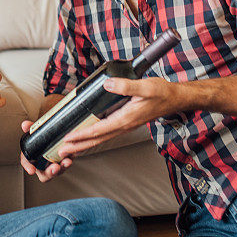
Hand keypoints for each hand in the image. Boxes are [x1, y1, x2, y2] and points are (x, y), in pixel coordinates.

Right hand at [19, 120, 71, 181]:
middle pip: (44, 174)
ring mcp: (53, 166)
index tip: (31, 170)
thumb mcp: (36, 131)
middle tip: (55, 167)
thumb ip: (30, 128)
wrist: (54, 135)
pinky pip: (66, 165)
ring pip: (57, 172)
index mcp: (32, 158)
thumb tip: (25, 125)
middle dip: (50, 172)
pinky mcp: (64, 163)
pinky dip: (69, 161)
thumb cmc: (42, 137)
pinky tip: (73, 155)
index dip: (28, 167)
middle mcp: (42, 165)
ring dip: (63, 167)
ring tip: (67, 161)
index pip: (27, 164)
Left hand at [57, 77, 178, 158]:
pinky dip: (94, 138)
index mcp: (126, 119)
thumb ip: (126, 86)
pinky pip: (107, 133)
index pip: (99, 130)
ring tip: (70, 149)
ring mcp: (125, 126)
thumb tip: (108, 84)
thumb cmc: (162, 93)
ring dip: (84, 144)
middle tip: (61, 152)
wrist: (175, 99)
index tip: (67, 138)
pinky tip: (88, 137)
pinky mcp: (126, 122)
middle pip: (97, 140)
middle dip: (78, 146)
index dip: (81, 134)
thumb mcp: (145, 86)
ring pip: (101, 138)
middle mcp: (124, 125)